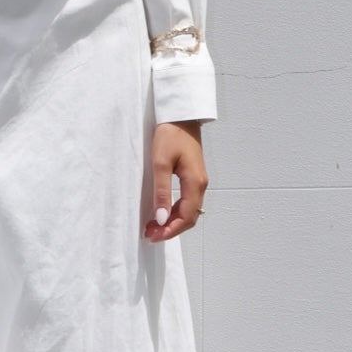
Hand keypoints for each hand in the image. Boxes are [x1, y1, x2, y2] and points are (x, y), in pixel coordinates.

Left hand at [145, 119, 205, 240]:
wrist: (180, 115)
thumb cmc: (170, 135)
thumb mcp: (160, 163)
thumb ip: (161, 192)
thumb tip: (161, 218)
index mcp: (195, 182)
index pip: (186, 216)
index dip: (170, 230)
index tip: (153, 236)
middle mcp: (200, 184)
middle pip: (190, 217)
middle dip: (171, 229)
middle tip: (150, 234)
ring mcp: (198, 181)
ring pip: (189, 210)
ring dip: (173, 221)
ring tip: (153, 226)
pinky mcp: (193, 176)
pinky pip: (187, 201)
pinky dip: (175, 211)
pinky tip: (161, 212)